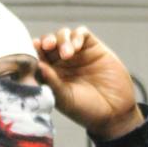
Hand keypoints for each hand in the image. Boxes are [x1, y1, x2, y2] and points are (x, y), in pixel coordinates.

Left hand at [34, 26, 144, 140]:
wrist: (114, 112)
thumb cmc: (86, 110)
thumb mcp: (65, 99)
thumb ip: (51, 82)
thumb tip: (38, 65)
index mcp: (50, 75)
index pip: (37, 57)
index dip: (33, 51)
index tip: (32, 50)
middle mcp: (62, 63)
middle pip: (48, 42)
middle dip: (47, 41)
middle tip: (48, 46)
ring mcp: (78, 54)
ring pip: (63, 35)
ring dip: (62, 40)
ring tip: (67, 54)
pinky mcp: (93, 48)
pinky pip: (81, 34)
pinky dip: (76, 36)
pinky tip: (77, 47)